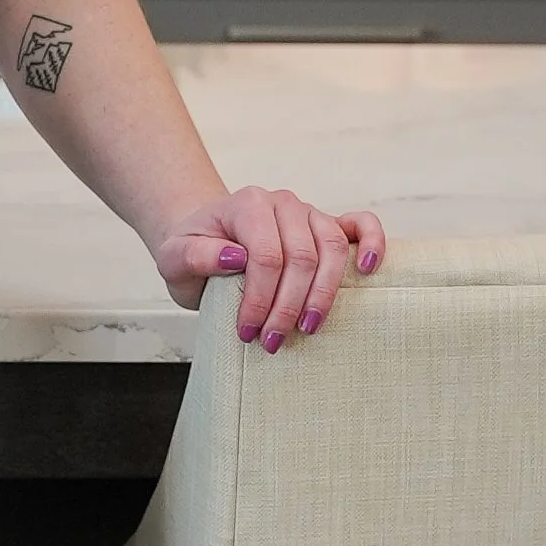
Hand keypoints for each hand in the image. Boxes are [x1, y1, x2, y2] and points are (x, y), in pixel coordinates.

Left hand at [152, 184, 386, 348]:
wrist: (205, 240)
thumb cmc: (192, 253)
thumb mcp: (174, 258)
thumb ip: (195, 255)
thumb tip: (234, 258)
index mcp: (247, 204)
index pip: (264, 255)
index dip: (259, 299)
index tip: (248, 333)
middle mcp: (282, 203)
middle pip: (301, 257)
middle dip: (288, 306)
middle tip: (273, 342)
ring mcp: (309, 212)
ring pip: (332, 249)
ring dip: (323, 294)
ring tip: (309, 329)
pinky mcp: (328, 225)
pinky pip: (361, 224)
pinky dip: (372, 242)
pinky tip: (368, 270)